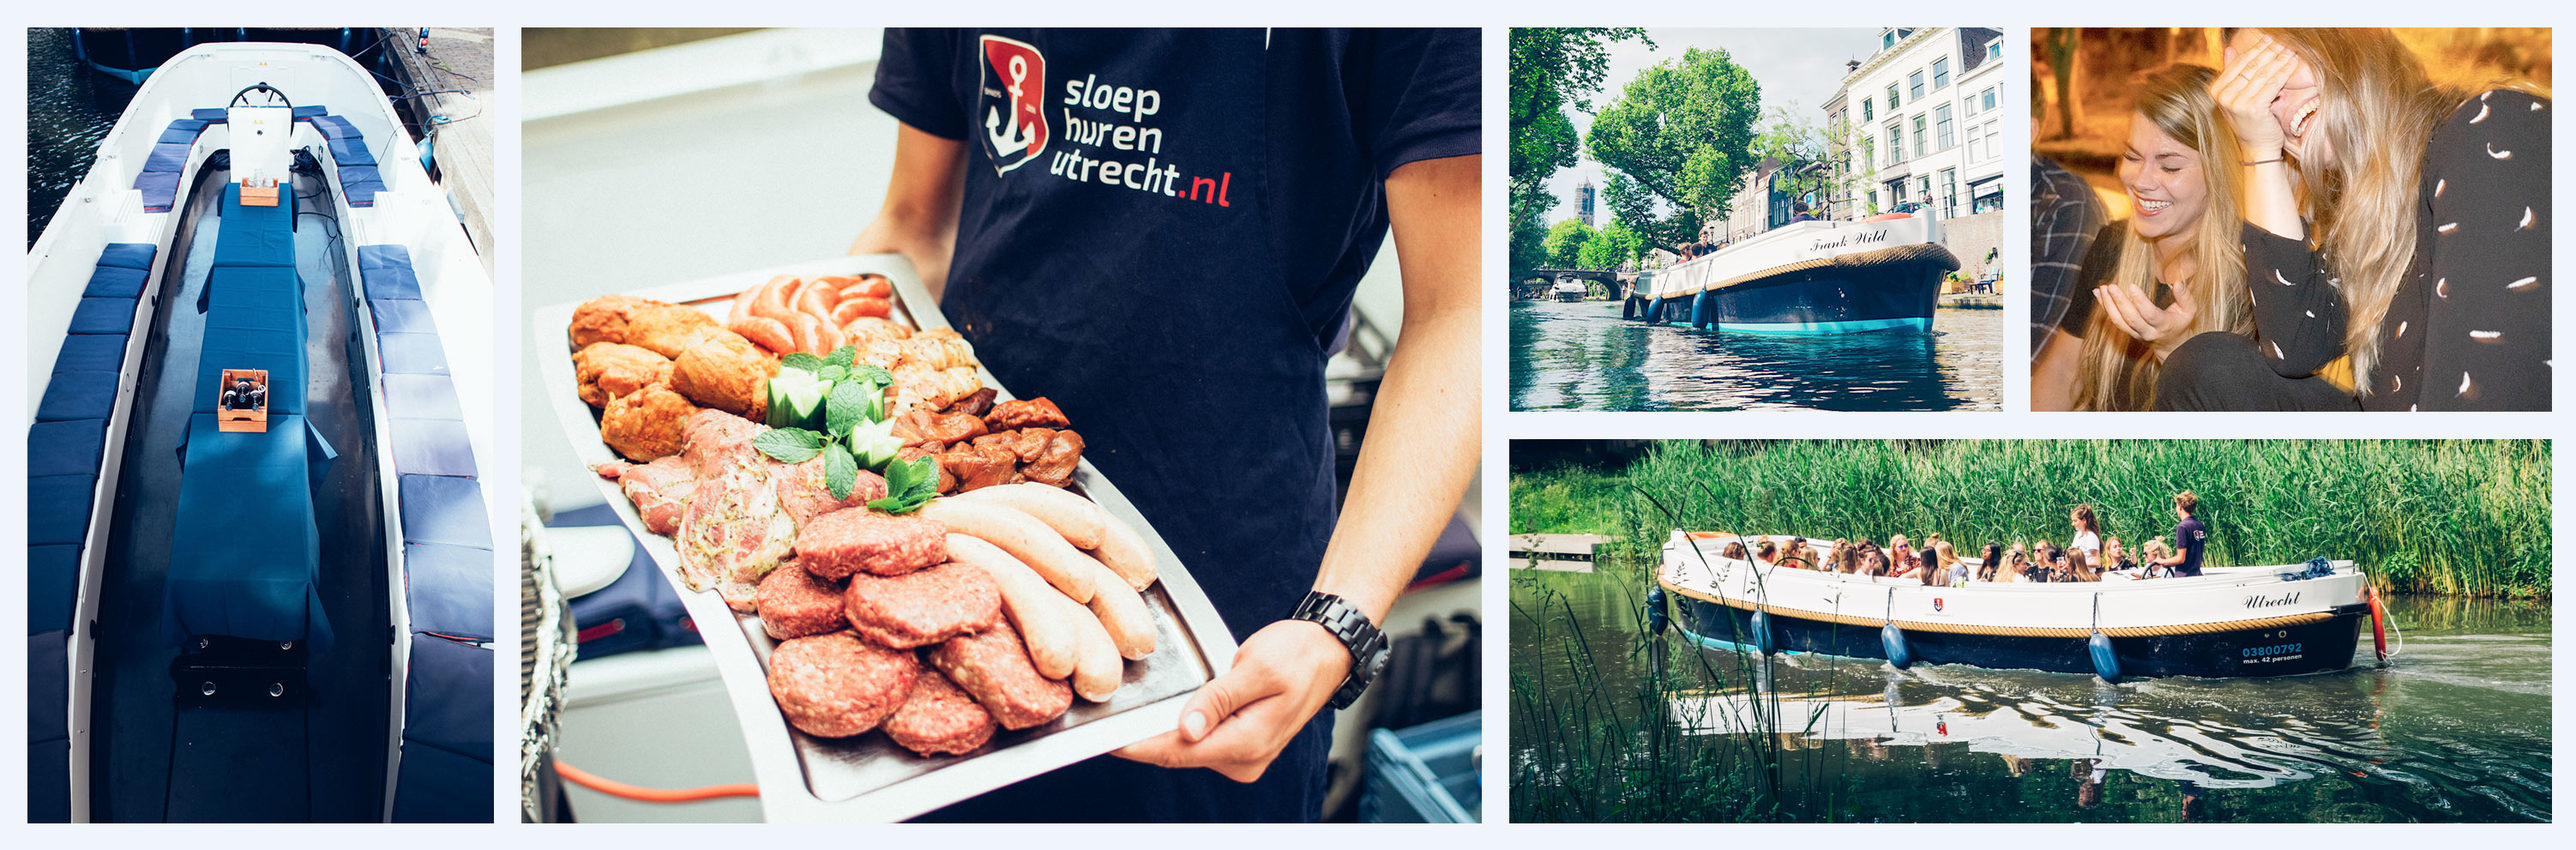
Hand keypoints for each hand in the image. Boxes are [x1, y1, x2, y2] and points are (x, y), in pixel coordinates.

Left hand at [1114, 619, 1353, 781]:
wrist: (1327, 652)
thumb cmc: (1298, 654)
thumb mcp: (1257, 668)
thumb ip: (1218, 698)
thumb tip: (1186, 729)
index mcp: (1248, 742)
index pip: (1178, 752)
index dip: (1138, 746)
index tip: (1107, 739)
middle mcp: (1245, 759)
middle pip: (1179, 754)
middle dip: (1146, 737)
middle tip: (1110, 716)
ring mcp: (1244, 757)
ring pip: (1187, 750)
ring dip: (1163, 732)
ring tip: (1135, 710)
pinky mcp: (1241, 747)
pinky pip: (1201, 743)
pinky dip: (1182, 729)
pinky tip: (1168, 711)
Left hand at [2095, 280, 2198, 360]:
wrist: (2171, 345)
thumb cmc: (2179, 323)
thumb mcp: (2189, 311)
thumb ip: (2185, 297)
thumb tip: (2177, 282)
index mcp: (2163, 325)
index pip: (2149, 314)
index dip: (2140, 301)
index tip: (2132, 286)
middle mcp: (2147, 331)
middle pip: (2130, 318)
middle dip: (2119, 302)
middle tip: (2111, 286)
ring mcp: (2135, 333)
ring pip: (2118, 321)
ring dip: (2108, 304)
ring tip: (2102, 289)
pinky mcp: (2127, 332)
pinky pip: (2113, 320)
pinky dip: (2104, 306)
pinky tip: (2098, 294)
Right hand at [2215, 36, 2296, 159]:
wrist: (2257, 148)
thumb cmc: (2250, 122)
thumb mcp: (2236, 96)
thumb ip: (2232, 73)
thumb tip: (2229, 49)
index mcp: (2216, 90)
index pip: (2238, 63)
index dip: (2255, 49)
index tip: (2269, 39)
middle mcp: (2223, 96)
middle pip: (2251, 66)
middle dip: (2269, 51)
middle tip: (2284, 41)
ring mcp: (2236, 103)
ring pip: (2263, 73)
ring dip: (2279, 58)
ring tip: (2291, 50)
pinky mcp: (2252, 108)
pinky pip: (2272, 84)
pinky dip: (2284, 71)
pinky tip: (2293, 63)